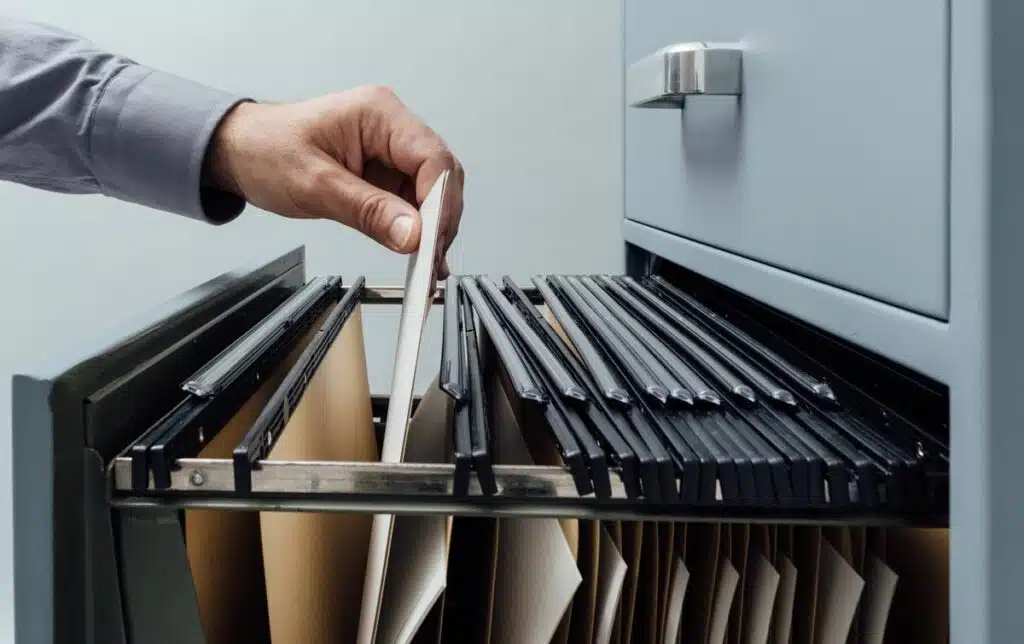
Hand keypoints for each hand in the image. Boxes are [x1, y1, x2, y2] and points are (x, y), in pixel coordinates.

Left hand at [205, 85, 463, 277]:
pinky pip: (413, 201)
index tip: (432, 242)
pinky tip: (419, 252)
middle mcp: (392, 127)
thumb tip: (413, 235)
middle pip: (441, 175)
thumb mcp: (315, 185)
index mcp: (378, 113)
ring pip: (432, 191)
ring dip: (432, 228)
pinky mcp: (385, 172)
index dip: (440, 203)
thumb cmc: (265, 151)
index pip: (432, 158)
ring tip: (426, 264)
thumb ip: (368, 211)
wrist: (239, 151)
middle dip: (441, 219)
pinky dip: (418, 229)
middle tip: (432, 260)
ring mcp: (391, 151)